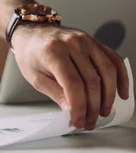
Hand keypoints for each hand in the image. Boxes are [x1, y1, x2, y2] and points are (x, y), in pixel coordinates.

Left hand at [12, 23, 128, 129]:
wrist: (32, 31)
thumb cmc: (31, 53)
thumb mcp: (35, 77)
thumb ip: (56, 94)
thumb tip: (72, 112)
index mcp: (53, 52)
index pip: (73, 84)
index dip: (79, 107)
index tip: (78, 121)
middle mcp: (72, 43)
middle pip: (92, 80)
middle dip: (93, 107)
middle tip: (89, 121)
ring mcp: (86, 40)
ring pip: (107, 71)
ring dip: (108, 96)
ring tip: (103, 112)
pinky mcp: (94, 42)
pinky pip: (114, 59)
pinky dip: (122, 77)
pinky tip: (121, 93)